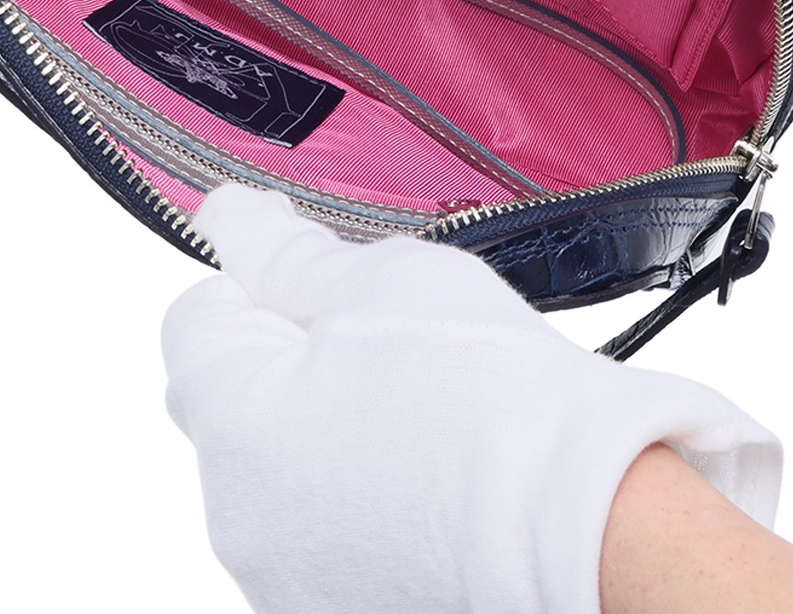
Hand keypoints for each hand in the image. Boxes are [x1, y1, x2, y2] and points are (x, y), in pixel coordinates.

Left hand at [162, 186, 779, 613]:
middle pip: (233, 400)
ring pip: (277, 471)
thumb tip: (225, 218)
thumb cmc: (496, 399)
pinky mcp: (336, 612)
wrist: (594, 522)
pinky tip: (428, 483)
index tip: (331, 294)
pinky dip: (355, 503)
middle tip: (386, 348)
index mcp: (234, 424)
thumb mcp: (381, 280)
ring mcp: (286, 579)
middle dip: (291, 363)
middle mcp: (238, 517)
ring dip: (322, 436)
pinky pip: (319, 532)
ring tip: (421, 419)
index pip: (198, 320)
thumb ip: (282, 249)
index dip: (267, 287)